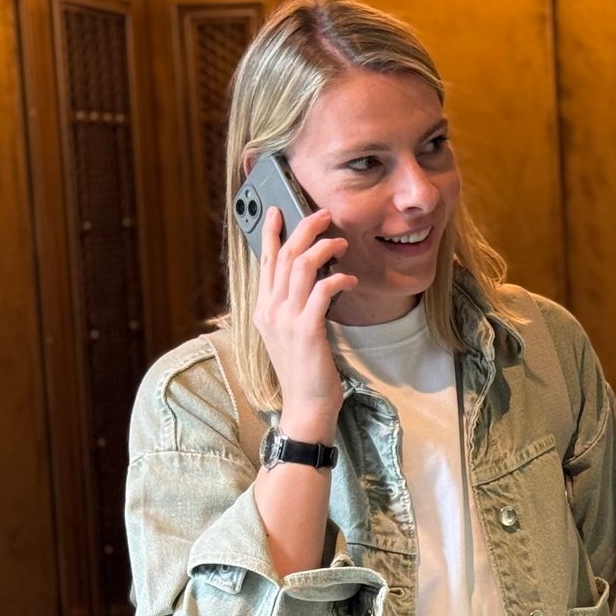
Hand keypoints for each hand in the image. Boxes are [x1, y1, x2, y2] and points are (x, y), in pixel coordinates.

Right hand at [252, 205, 354, 426]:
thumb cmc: (305, 369)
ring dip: (325, 248)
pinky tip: (351, 280)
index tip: (278, 210)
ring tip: (342, 244)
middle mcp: (270, 310)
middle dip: (304, 228)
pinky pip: (321, 291)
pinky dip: (338, 279)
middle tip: (325, 215)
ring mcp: (286, 320)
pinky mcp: (306, 330)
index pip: (265, 262)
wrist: (306, 405)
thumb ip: (295, 305)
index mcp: (264, 309)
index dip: (271, 233)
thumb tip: (312, 276)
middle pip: (284, 255)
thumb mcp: (292, 332)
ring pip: (301, 266)